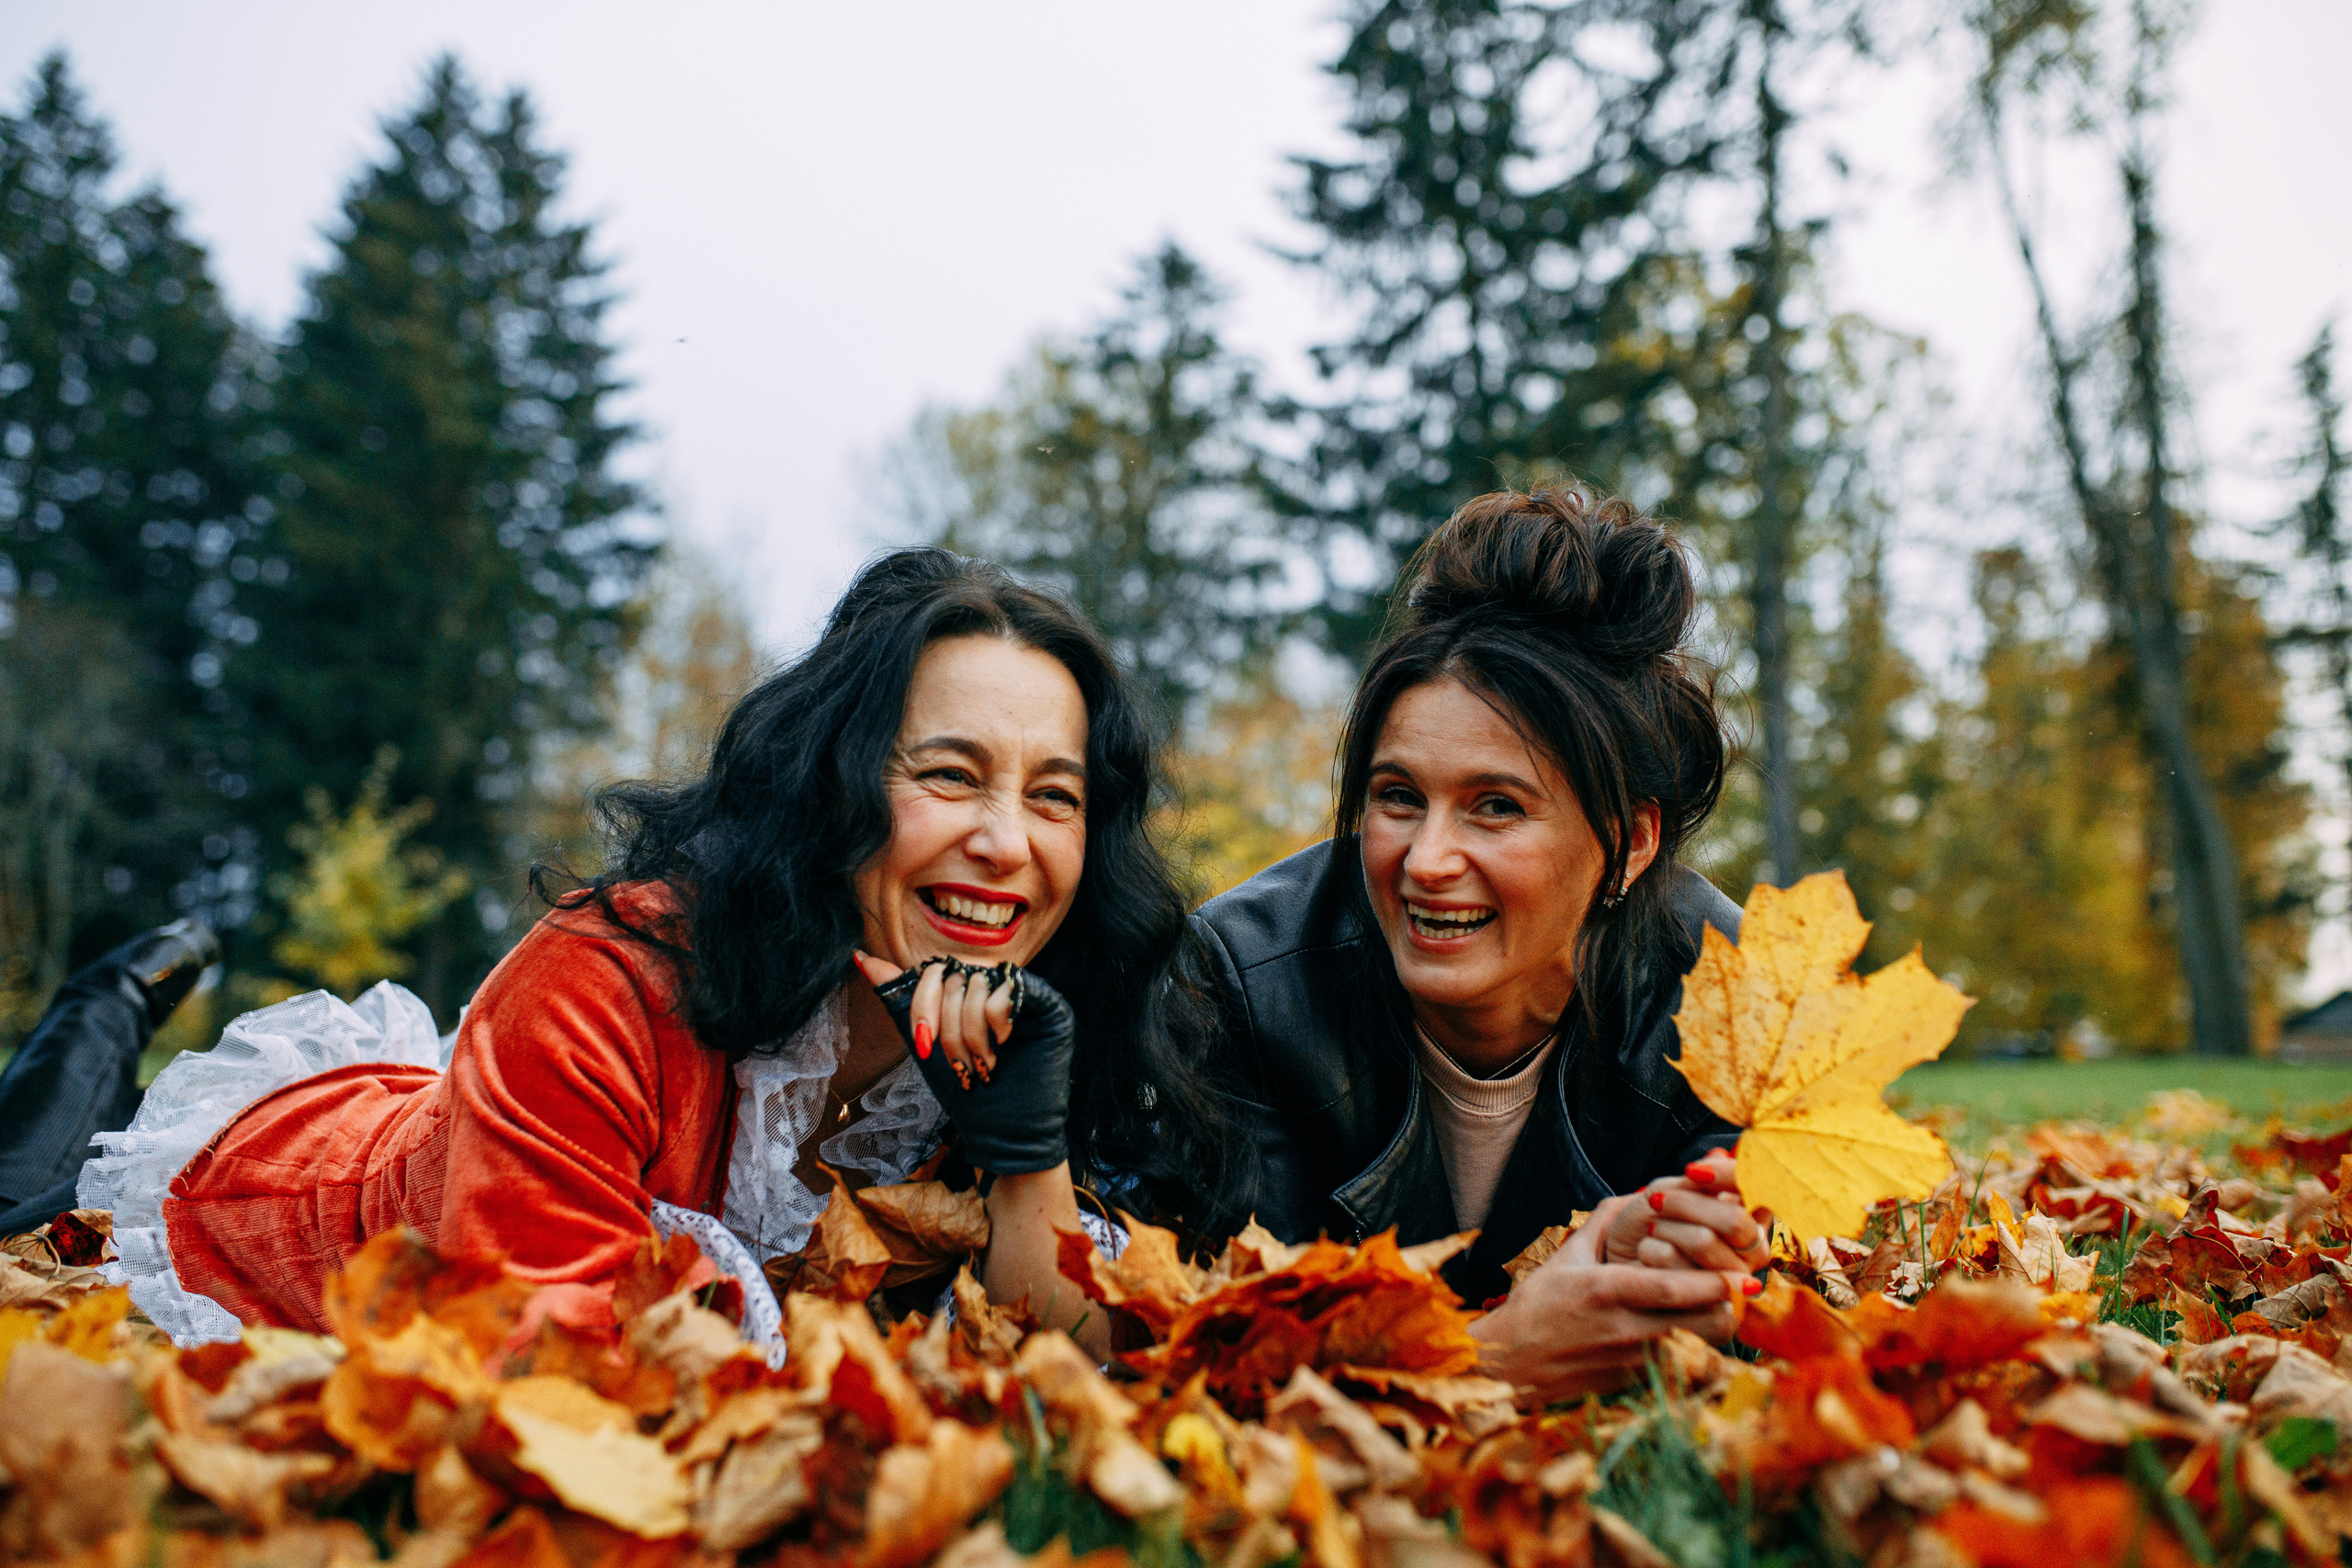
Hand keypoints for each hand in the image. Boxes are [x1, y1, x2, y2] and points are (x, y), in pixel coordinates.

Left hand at [856, 953, 1074, 1175]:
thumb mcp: (925, 1043)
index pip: (934, 971)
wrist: (1004, 1134)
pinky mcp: (1049, 1004)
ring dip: (970, 1034)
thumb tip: (859, 956)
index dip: (922, 1006)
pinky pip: (1007, 991)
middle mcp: (996, 985)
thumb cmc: (968, 1093)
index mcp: (968, 990)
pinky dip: (996, 1025)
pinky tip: (1005, 1047)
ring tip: (983, 1065)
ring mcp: (1023, 993)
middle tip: (961, 1065)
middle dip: (947, 1029)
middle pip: (954, 978)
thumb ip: (899, 999)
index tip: (925, 1046)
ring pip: (977, 983)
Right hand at [1472, 1196, 1753, 1403]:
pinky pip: (1684, 1367)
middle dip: (1728, 1305)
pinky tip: (1697, 1332)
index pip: (1673, 1289)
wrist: (1510, 1363)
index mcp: (1606, 1291)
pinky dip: (1698, 1349)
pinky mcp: (1636, 1383)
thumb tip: (1640, 1193)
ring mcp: (1633, 1361)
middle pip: (1702, 1324)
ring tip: (1721, 1307)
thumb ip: (1605, 1222)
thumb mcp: (1567, 1257)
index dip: (1714, 1282)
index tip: (1742, 1273)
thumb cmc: (1537, 1305)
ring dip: (1716, 1327)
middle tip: (1737, 1287)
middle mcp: (1624, 1329)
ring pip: (1701, 1348)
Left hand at [1604, 1148, 1772, 1275]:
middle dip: (1685, 1203)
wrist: (1617, 1266)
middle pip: (1735, 1220)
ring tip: (1650, 1233)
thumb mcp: (1669, 1192)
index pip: (1759, 1191)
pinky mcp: (1714, 1310)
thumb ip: (1697, 1181)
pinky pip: (1681, 1269)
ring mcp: (1736, 1282)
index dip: (1729, 1177)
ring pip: (1704, 1241)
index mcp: (1750, 1219)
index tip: (1694, 1171)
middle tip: (1654, 1200)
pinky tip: (1645, 1258)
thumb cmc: (1646, 1226)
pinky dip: (1651, 1251)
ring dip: (1663, 1228)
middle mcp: (1753, 1252)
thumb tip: (1717, 1159)